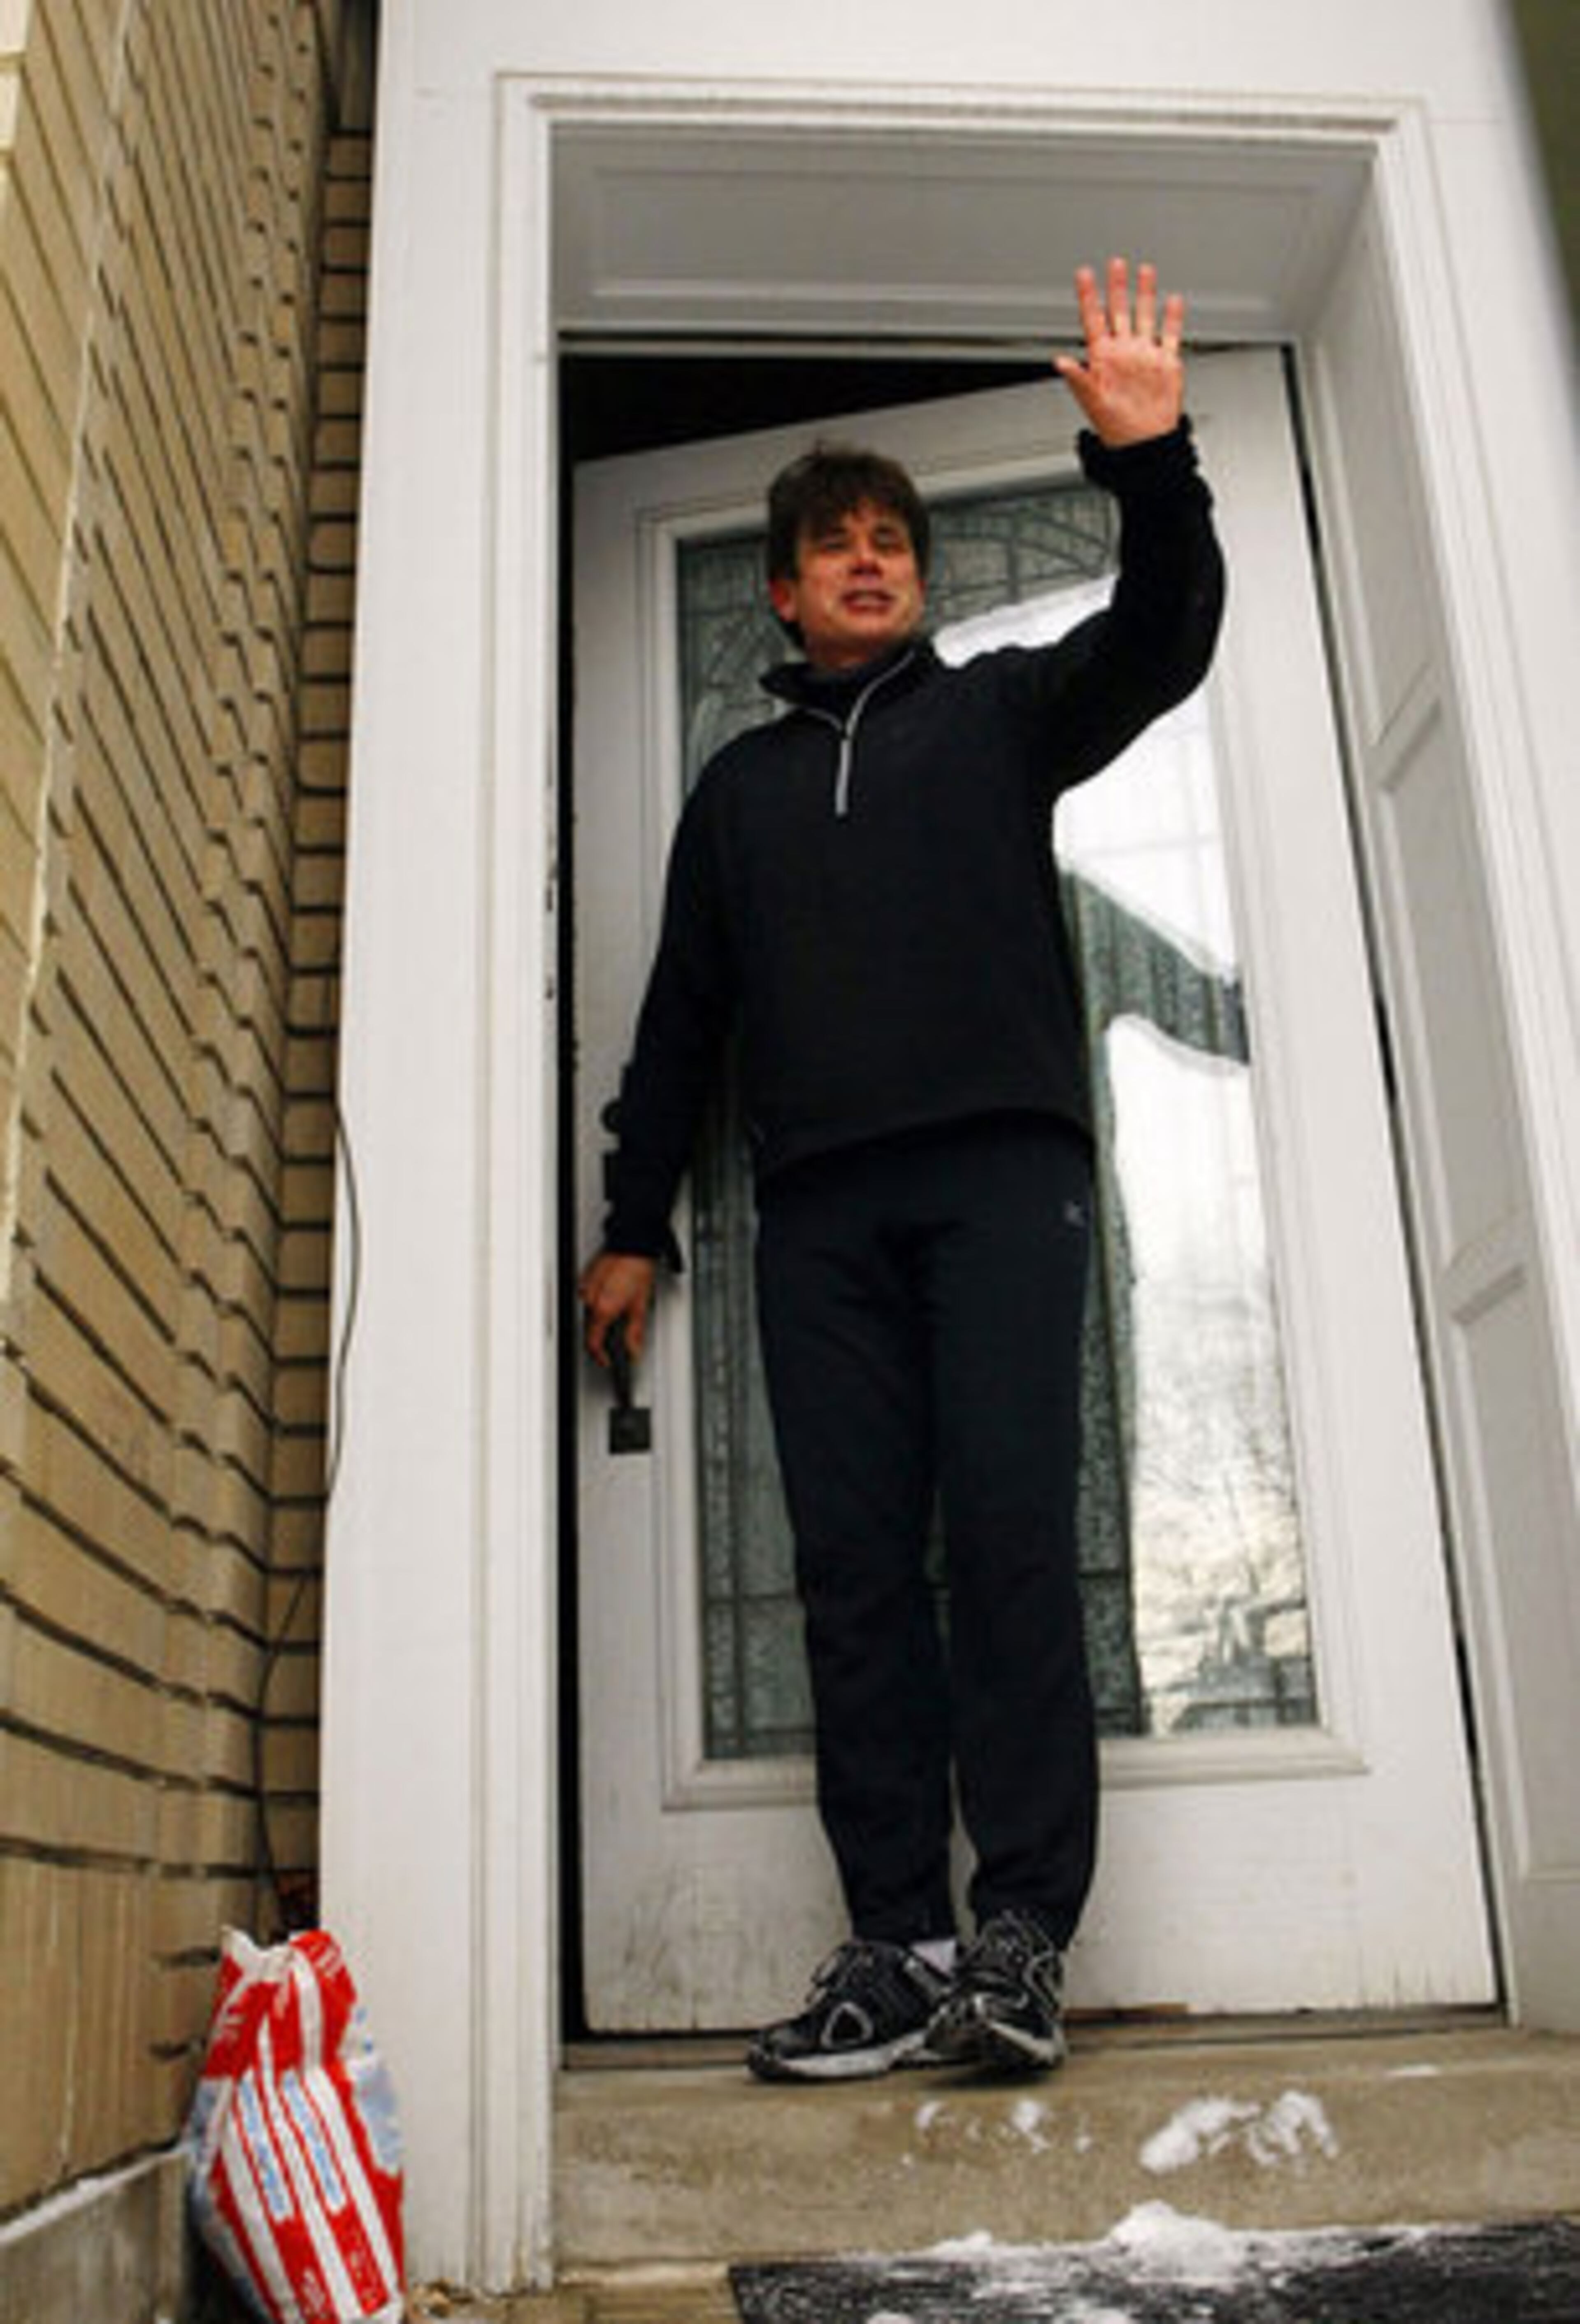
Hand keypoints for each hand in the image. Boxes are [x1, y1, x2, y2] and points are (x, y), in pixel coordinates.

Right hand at [579, 1249, 657, 1367]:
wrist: (632, 1243)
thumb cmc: (637, 1269)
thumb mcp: (640, 1306)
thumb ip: (635, 1333)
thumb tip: (634, 1351)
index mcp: (602, 1309)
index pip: (593, 1343)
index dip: (599, 1356)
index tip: (606, 1361)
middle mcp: (589, 1299)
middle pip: (590, 1328)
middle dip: (601, 1337)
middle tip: (614, 1343)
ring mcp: (585, 1288)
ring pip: (588, 1312)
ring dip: (600, 1319)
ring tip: (617, 1314)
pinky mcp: (586, 1278)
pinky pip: (588, 1297)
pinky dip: (597, 1303)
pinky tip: (612, 1297)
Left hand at [1054, 257, 1185, 448]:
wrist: (1144, 443)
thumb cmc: (1115, 426)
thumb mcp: (1091, 401)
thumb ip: (1077, 378)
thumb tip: (1059, 361)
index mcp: (1103, 358)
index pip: (1093, 319)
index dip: (1088, 297)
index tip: (1084, 274)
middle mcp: (1123, 351)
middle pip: (1120, 311)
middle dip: (1118, 287)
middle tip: (1116, 263)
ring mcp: (1144, 355)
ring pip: (1145, 316)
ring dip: (1145, 294)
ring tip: (1145, 271)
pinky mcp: (1165, 363)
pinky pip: (1170, 335)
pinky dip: (1172, 318)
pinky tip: (1173, 301)